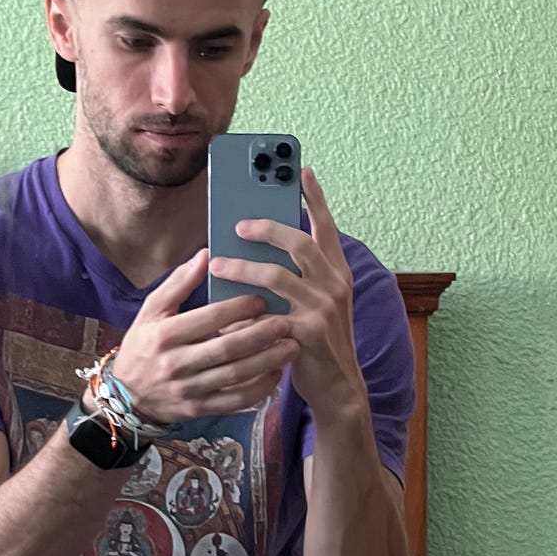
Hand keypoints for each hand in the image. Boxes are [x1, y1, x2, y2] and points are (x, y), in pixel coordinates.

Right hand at [110, 249, 295, 425]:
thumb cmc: (143, 344)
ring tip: (292, 346)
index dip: (238, 308)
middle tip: (286, 322)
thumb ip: (178, 282)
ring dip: (267, 361)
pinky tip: (276, 374)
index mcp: (165, 334)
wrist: (127, 396)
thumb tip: (205, 254)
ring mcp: (189, 389)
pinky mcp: (199, 409)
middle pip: (227, 348)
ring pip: (236, 376)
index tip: (261, 299)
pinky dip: (259, 389)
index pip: (209, 318)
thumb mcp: (151, 310)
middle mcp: (177, 363)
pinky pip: (234, 401)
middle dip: (261, 335)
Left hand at [208, 168, 361, 416]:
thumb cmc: (319, 339)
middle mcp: (335, 285)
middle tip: (238, 224)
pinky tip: (226, 311)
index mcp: (336, 272)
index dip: (315, 197)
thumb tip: (255, 246)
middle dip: (268, 229)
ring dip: (243, 267)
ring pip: (279, 276)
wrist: (338, 386)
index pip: (326, 227)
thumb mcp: (315, 301)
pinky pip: (269, 315)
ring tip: (218, 264)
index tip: (301, 169)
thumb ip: (295, 275)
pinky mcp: (309, 334)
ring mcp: (324, 309)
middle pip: (300, 244)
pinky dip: (245, 311)